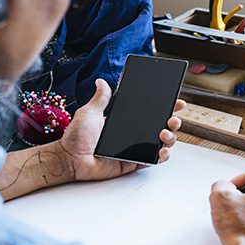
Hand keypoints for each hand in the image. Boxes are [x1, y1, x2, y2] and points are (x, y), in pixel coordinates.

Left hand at [57, 78, 184, 181]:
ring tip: (164, 134)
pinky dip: (161, 157)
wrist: (69, 159)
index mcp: (124, 122)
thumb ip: (100, 99)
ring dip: (169, 139)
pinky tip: (162, 151)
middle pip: (159, 127)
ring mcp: (133, 149)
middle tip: (173, 119)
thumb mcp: (88, 112)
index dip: (164, 107)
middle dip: (172, 122)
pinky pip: (151, 161)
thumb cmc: (76, 137)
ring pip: (159, 144)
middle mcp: (131, 135)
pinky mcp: (131, 163)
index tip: (176, 102)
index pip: (148, 113)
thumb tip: (101, 81)